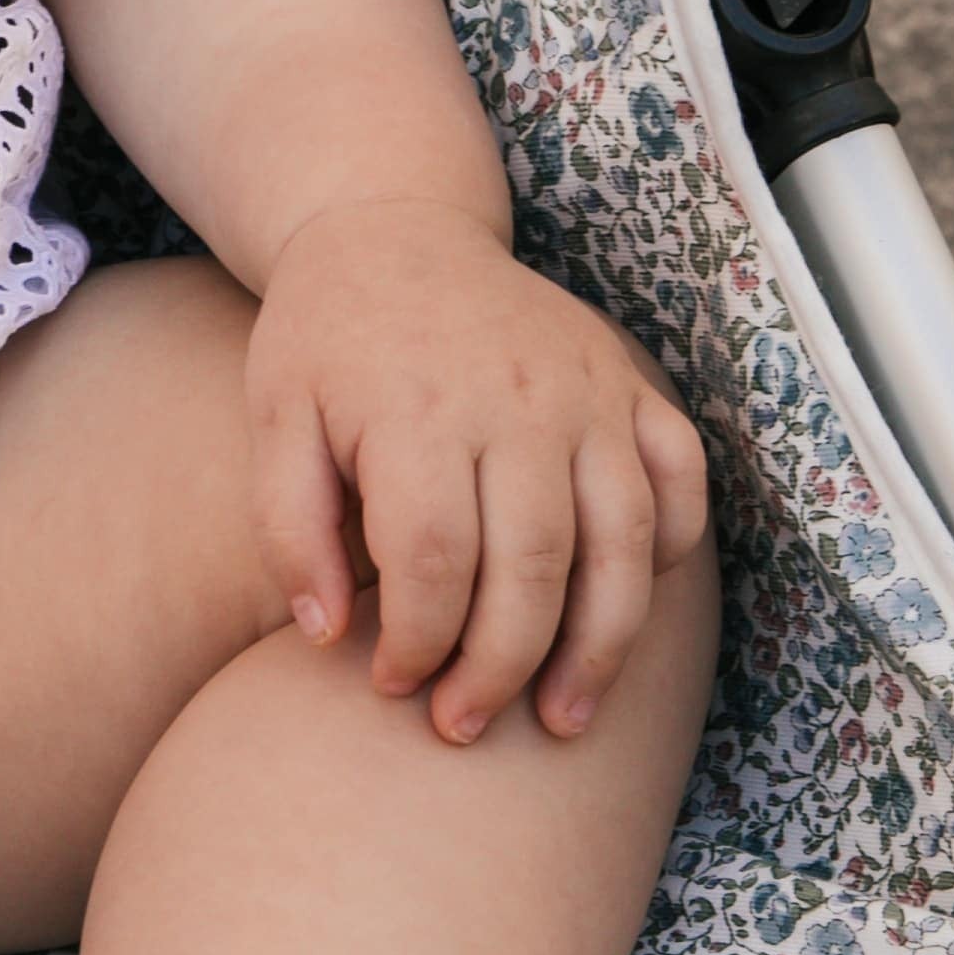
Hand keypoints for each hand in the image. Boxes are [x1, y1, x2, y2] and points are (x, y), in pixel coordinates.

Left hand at [245, 198, 707, 744]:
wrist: (393, 228)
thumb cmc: (323, 338)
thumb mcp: (273, 417)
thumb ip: (289, 527)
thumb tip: (327, 635)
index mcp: (417, 408)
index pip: (432, 560)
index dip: (416, 642)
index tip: (391, 686)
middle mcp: (517, 400)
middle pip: (533, 567)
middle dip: (501, 668)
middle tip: (463, 726)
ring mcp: (588, 390)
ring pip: (623, 542)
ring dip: (600, 646)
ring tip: (561, 719)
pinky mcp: (628, 384)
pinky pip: (680, 479)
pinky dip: (672, 551)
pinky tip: (629, 612)